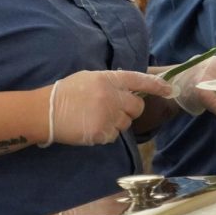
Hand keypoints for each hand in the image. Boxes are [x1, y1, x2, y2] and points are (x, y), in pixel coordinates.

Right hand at [44, 70, 172, 145]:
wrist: (45, 112)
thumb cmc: (66, 93)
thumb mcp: (89, 78)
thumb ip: (110, 82)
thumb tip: (129, 88)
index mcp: (108, 79)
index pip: (138, 80)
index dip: (156, 85)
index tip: (170, 90)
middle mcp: (111, 96)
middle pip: (137, 106)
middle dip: (130, 110)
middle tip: (113, 110)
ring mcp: (107, 115)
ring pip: (126, 123)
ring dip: (117, 122)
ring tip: (96, 118)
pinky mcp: (102, 132)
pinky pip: (115, 135)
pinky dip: (106, 133)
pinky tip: (92, 127)